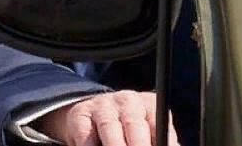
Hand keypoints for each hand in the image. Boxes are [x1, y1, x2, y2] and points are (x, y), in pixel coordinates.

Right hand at [34, 91, 178, 145]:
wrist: (92, 114)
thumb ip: (161, 140)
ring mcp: (102, 105)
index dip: (161, 141)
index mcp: (149, 105)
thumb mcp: (148, 132)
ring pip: (109, 127)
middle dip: (139, 145)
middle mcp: (127, 101)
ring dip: (115, 145)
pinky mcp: (80, 114)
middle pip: (134, 124)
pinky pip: (85, 133)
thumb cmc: (129, 131)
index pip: (159, 124)